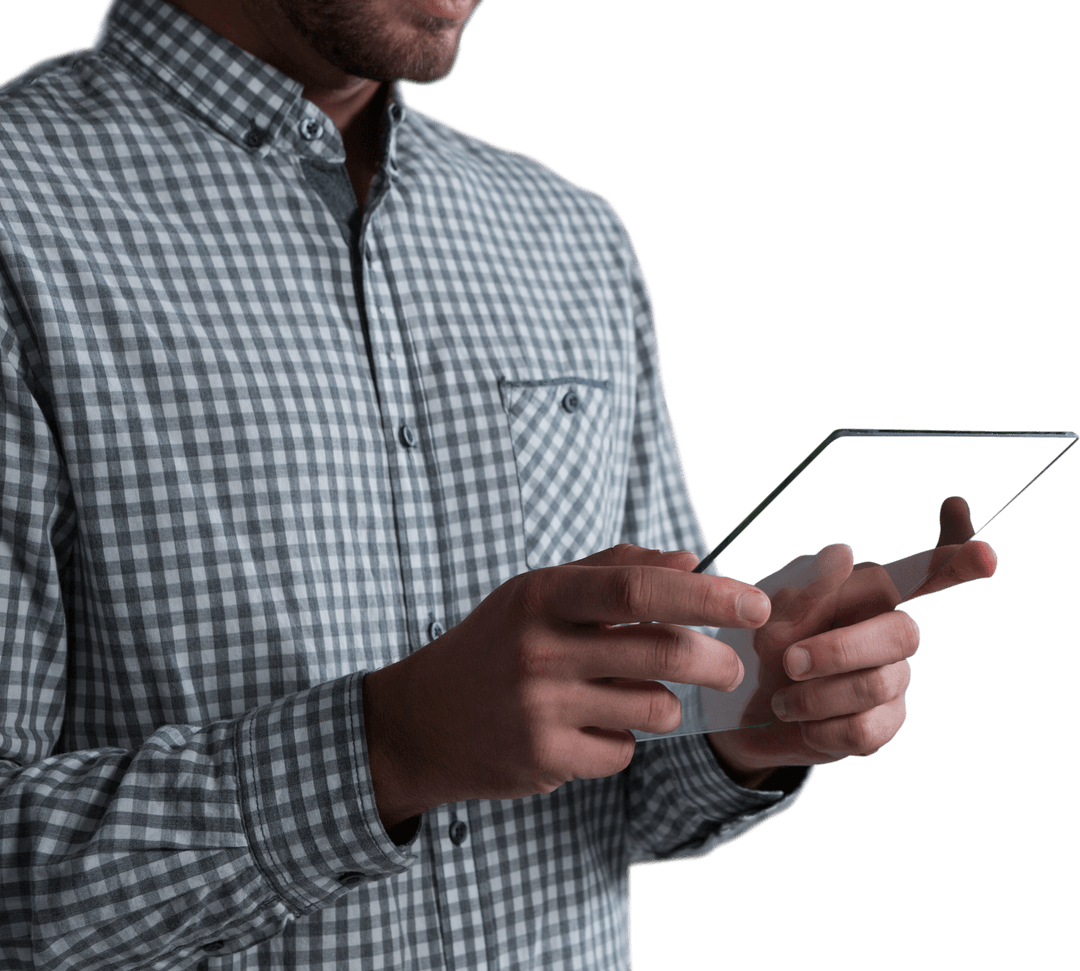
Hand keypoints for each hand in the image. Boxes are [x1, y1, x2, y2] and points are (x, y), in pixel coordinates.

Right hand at [362, 544, 771, 832]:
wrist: (422, 719)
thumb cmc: (494, 645)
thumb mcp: (538, 592)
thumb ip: (614, 570)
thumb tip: (692, 561)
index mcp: (542, 595)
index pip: (638, 589)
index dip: (706, 596)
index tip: (755, 604)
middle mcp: (539, 648)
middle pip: (662, 652)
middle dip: (715, 661)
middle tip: (729, 667)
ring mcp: (540, 708)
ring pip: (654, 708)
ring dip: (664, 705)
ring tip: (639, 696)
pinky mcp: (544, 759)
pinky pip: (623, 752)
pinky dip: (622, 741)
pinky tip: (588, 729)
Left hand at [707, 498, 997, 787]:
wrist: (744, 709)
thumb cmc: (763, 646)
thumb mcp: (765, 616)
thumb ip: (803, 591)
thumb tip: (842, 554)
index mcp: (865, 592)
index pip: (924, 571)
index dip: (954, 559)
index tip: (983, 549)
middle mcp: (891, 629)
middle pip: (902, 634)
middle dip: (841, 651)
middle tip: (789, 661)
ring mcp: (895, 678)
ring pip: (876, 686)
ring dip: (814, 696)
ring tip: (782, 698)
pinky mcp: (886, 723)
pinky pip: (864, 731)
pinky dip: (819, 729)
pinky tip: (801, 723)